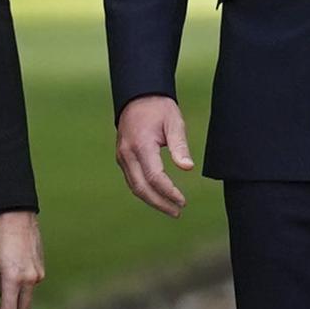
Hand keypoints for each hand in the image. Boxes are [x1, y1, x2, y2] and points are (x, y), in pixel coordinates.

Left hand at [0, 210, 45, 308]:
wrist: (18, 216)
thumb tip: (0, 296)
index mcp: (13, 279)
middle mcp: (30, 280)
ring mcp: (37, 275)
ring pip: (23, 297)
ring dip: (12, 305)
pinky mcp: (40, 269)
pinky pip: (27, 286)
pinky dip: (16, 290)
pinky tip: (6, 280)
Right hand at [115, 94, 192, 215]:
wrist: (138, 96)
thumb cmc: (159, 108)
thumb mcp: (174, 122)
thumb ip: (180, 146)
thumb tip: (188, 168)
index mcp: (140, 145)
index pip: (154, 177)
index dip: (169, 192)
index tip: (183, 201)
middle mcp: (127, 154)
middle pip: (141, 188)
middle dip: (160, 203)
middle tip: (177, 212)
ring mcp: (122, 157)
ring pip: (135, 187)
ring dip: (152, 200)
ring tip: (171, 208)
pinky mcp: (122, 158)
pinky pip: (132, 180)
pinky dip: (145, 191)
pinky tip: (158, 196)